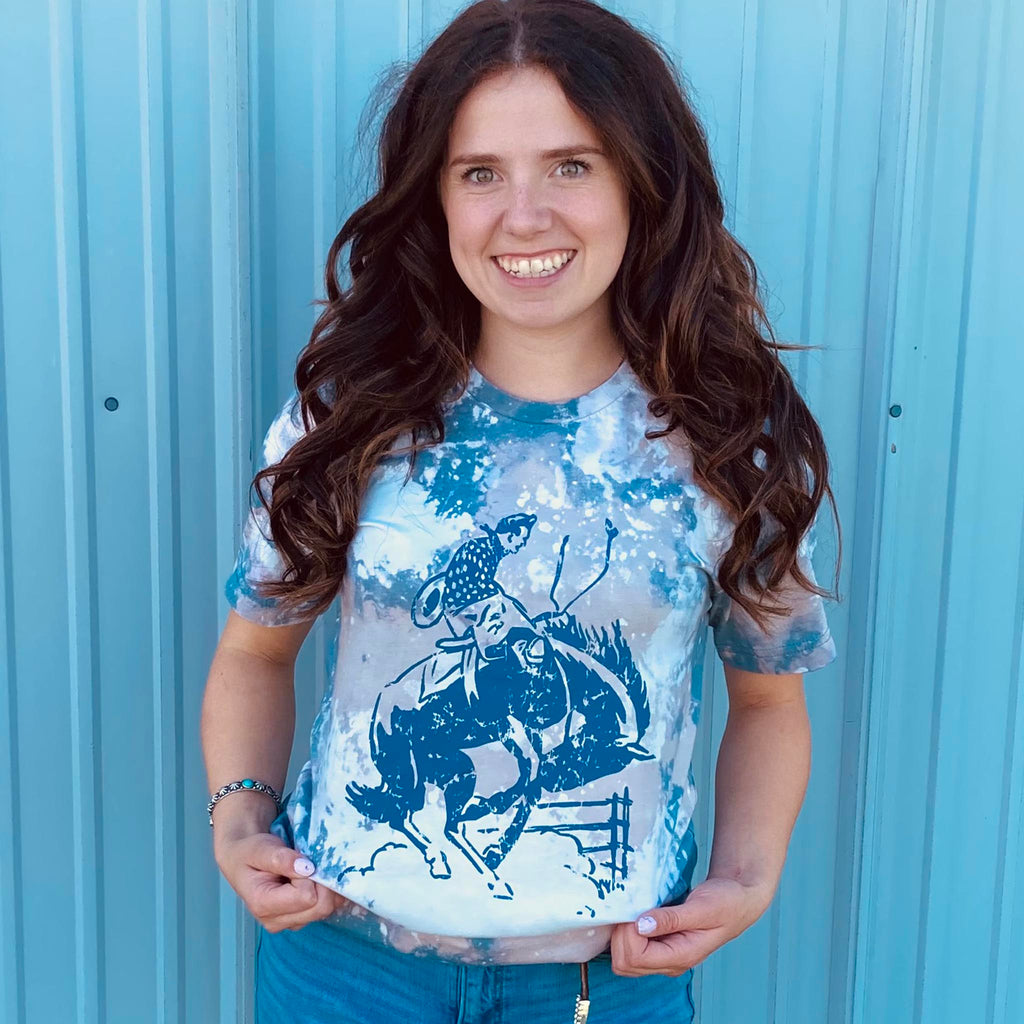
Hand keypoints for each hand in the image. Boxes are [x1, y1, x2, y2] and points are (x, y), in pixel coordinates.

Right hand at [215, 830, 349, 932]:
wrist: (243, 861)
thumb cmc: (250, 853)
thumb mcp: (260, 849)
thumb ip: (280, 858)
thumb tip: (306, 867)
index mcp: (263, 905)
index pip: (306, 896)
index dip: (310, 876)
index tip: (300, 860)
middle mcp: (276, 921)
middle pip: (320, 908)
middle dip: (323, 882)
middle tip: (312, 864)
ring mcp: (289, 923)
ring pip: (326, 910)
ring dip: (327, 887)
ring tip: (312, 870)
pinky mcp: (299, 920)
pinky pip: (327, 909)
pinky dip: (328, 893)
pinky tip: (316, 879)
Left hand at [609, 877, 773, 976]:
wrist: (739, 900)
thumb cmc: (726, 903)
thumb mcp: (701, 908)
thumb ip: (671, 918)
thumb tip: (641, 925)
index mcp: (681, 956)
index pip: (635, 958)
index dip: (627, 934)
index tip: (635, 910)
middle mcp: (670, 962)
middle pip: (625, 964)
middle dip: (620, 936)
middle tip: (631, 909)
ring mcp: (665, 956)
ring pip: (625, 959)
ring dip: (622, 935)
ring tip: (634, 909)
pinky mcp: (661, 945)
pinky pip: (632, 948)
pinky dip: (627, 932)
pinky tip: (636, 912)